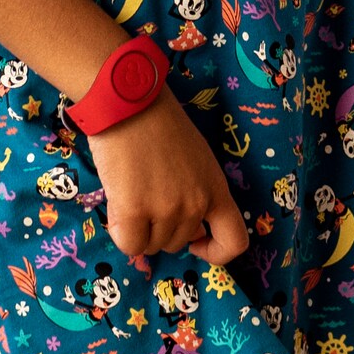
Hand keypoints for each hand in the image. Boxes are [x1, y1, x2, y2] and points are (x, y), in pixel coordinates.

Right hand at [89, 95, 249, 262]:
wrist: (130, 102)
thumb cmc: (160, 125)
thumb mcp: (196, 160)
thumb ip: (197, 193)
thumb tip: (187, 231)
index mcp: (216, 188)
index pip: (234, 241)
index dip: (215, 251)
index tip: (196, 242)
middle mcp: (196, 203)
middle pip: (178, 244)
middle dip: (161, 229)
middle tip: (147, 196)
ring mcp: (166, 209)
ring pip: (151, 246)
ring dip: (139, 228)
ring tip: (131, 192)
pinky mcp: (135, 211)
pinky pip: (130, 244)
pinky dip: (121, 232)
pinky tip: (118, 204)